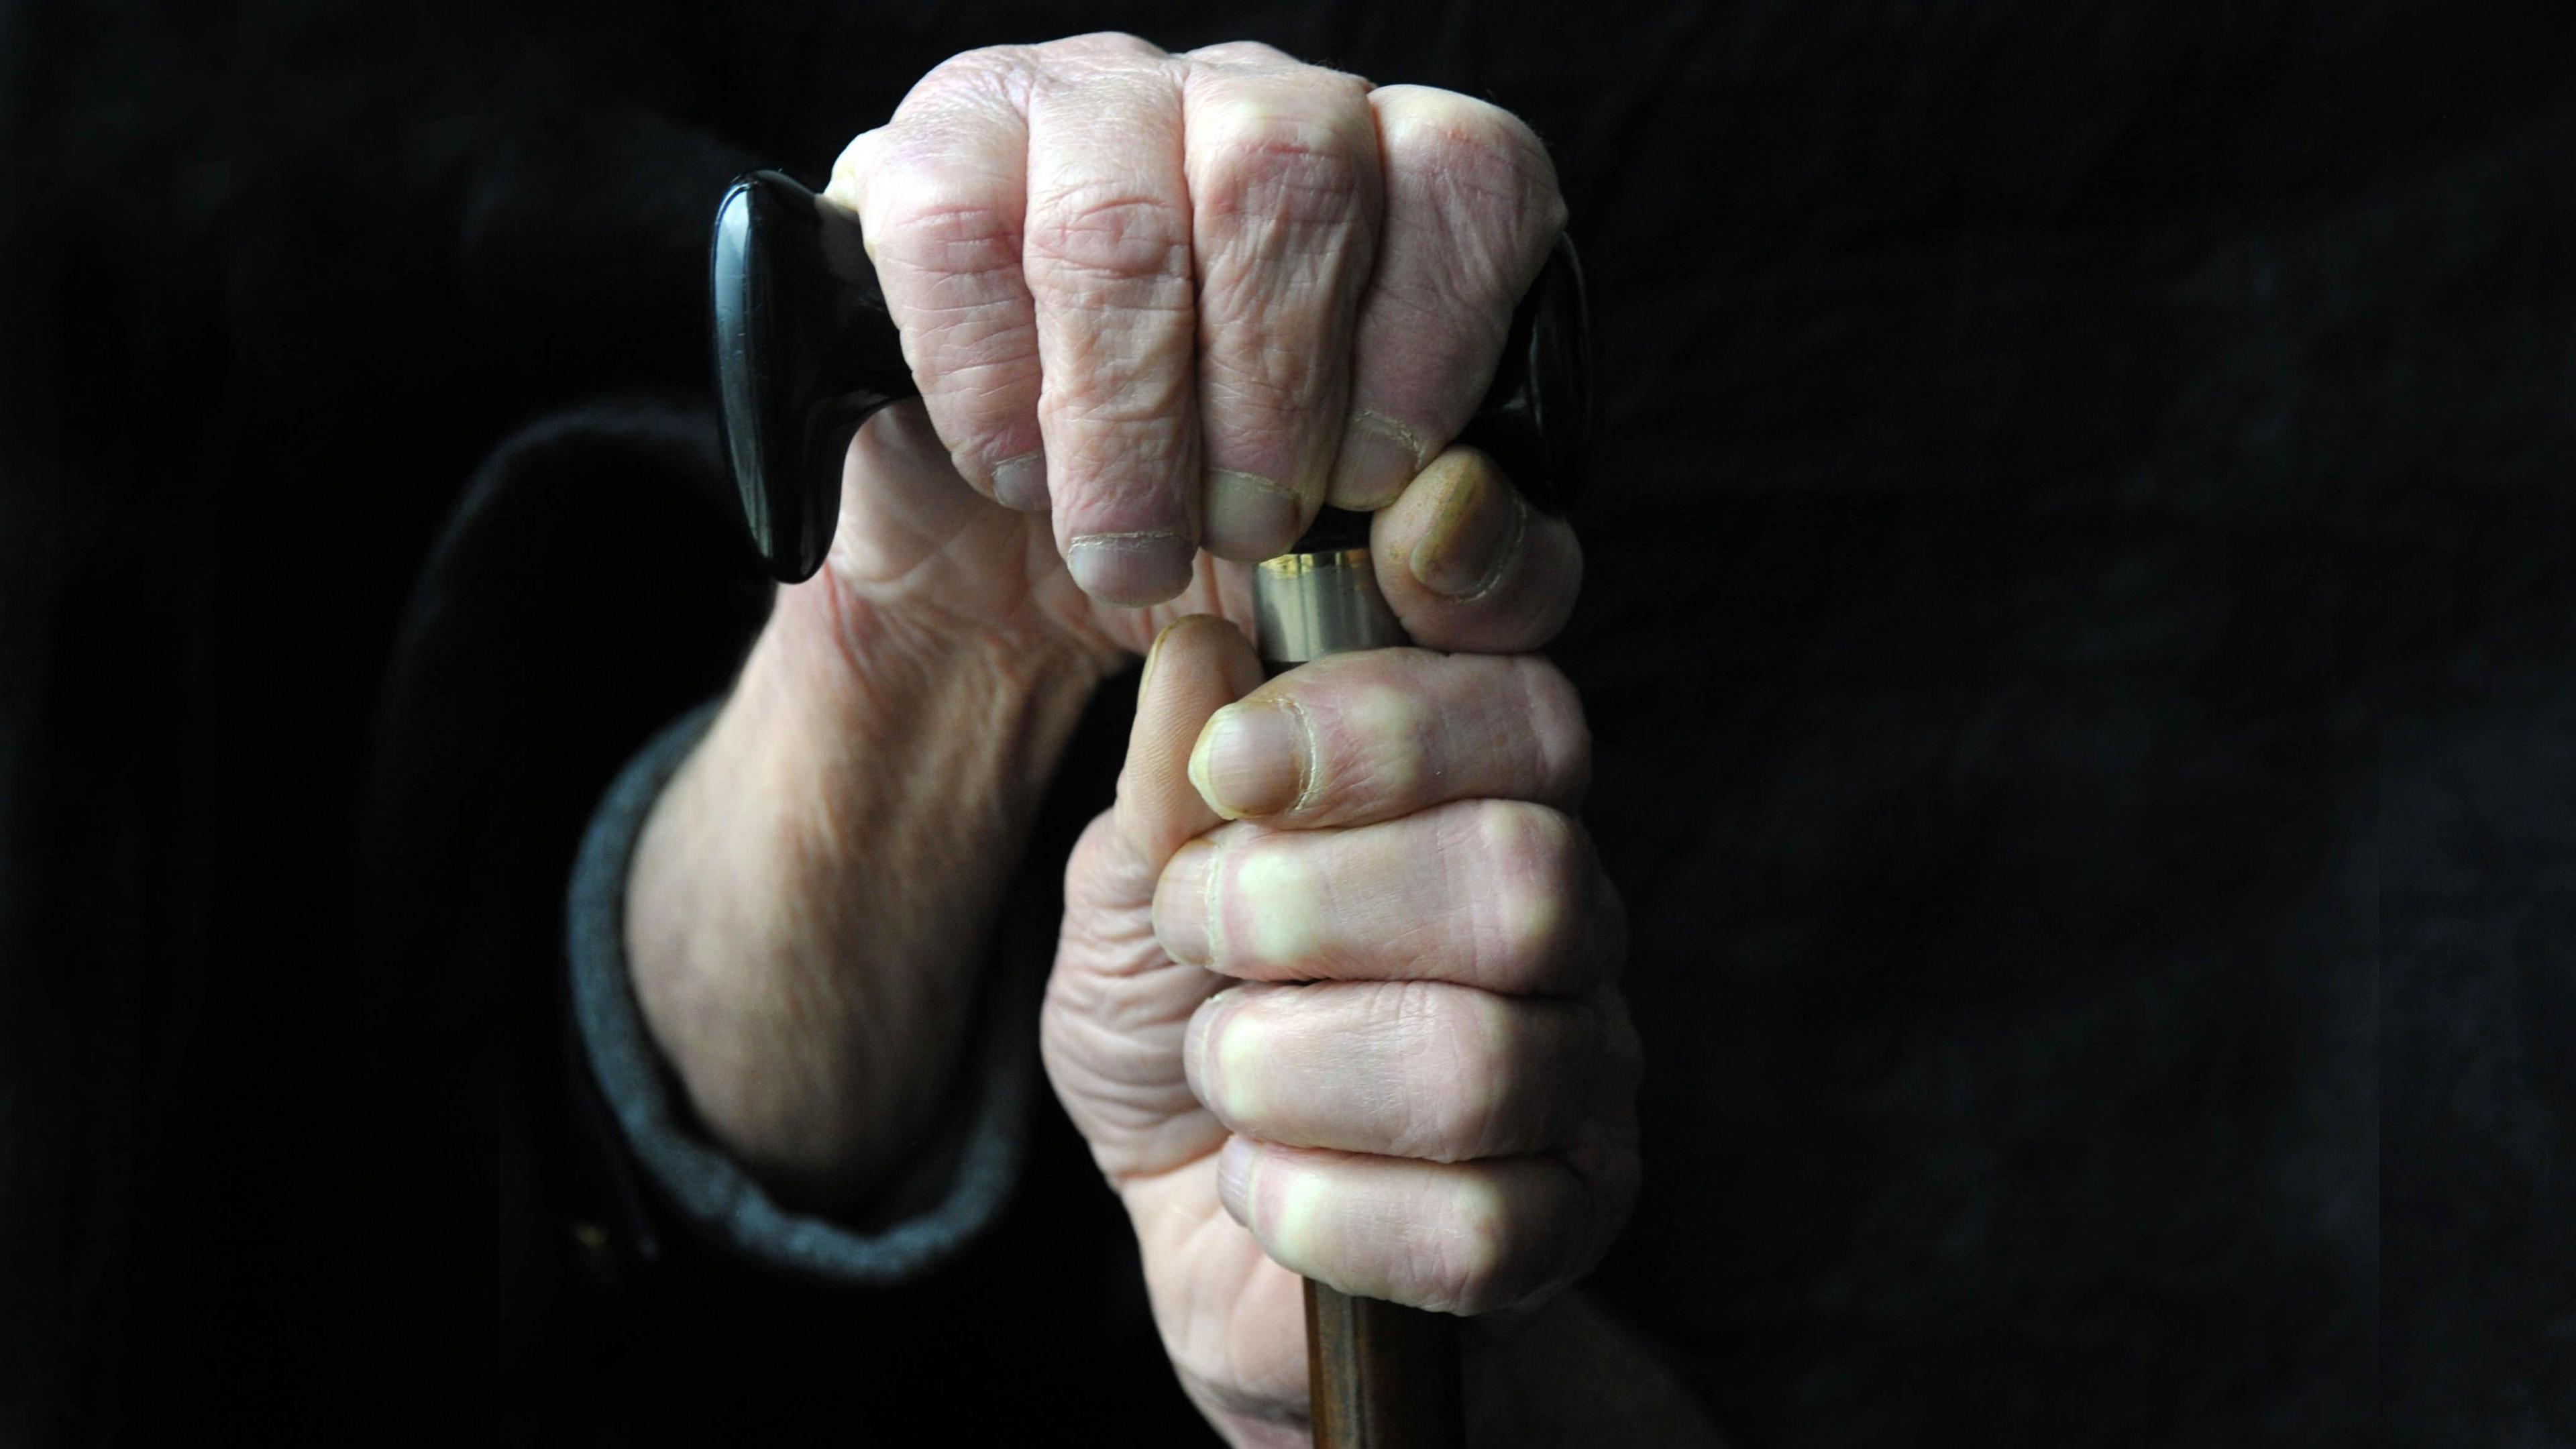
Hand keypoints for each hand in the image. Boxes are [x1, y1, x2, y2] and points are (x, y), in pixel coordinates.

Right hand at [827, 32, 1568, 603]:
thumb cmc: (1221, 532)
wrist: (1018, 552)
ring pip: (1116, 228)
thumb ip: (1483, 569)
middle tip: (1245, 529)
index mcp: (1390, 175)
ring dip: (1126, 427)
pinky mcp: (929, 151)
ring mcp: (1082, 105)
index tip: (1375, 480)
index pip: (1465, 170)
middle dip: (1269, 394)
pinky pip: (956, 241)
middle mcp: (1245, 102)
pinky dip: (992, 391)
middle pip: (1287, 176)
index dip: (1433, 332)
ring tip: (1128, 552)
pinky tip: (1019, 473)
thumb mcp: (1379, 576)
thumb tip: (1458, 520)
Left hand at [1040, 464, 1636, 1444]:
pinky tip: (1268, 1181)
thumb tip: (1207, 649)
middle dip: (1309, 897)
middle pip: (1525, 867)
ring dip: (1287, 1063)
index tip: (1282, 690)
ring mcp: (1582, 1072)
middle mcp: (1561, 911)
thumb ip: (1173, 778)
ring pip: (1486, 1057)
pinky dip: (1317, 1206)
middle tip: (1203, 922)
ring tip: (1222, 1064)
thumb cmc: (1186, 1025)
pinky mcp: (1559, 1225)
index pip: (1528, 677)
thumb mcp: (1135, 889)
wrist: (1208, 1235)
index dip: (1465, 628)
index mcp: (1470, 789)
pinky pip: (1472, 1224)